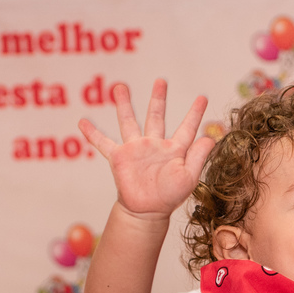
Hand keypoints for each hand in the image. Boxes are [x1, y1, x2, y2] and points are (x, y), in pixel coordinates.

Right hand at [79, 79, 214, 219]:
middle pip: (156, 116)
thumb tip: (211, 137)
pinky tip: (82, 122)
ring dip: (124, 105)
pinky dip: (92, 133)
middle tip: (160, 80)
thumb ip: (198, 156)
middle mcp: (154, 145)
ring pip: (129, 121)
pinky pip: (103, 143)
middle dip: (157, 98)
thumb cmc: (169, 197)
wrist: (147, 211)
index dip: (195, 114)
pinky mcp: (119, 157)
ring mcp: (135, 149)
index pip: (186, 128)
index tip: (202, 97)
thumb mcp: (189, 176)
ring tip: (119, 87)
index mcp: (174, 149)